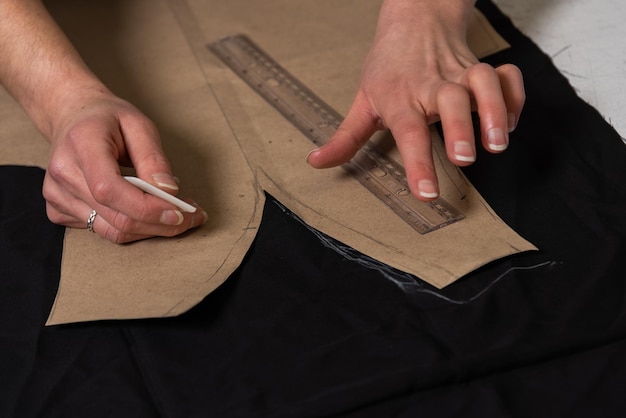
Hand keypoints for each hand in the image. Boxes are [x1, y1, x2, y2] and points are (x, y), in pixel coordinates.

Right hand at [43, 89, 206, 242]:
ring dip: (150, 229)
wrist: (71, 115)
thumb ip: (154, 158)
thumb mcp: (139, 124)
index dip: (147, 208)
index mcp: (81, 145)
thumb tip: (169, 191)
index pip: (110, 190)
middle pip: (115, 218)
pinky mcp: (59, 209)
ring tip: (176, 217)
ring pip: (111, 231)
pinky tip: (147, 214)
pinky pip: (102, 230)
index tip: (181, 213)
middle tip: (192, 218)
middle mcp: (64, 174)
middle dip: (160, 224)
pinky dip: (132, 228)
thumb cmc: (108, 118)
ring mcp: (57, 194)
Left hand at [306, 0, 524, 199]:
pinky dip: (514, 96)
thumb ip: (344, 137)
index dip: (417, 163)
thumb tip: (316, 163)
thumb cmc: (389, 67)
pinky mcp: (482, 67)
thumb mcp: (363, 100)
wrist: (415, 17)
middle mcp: (431, 84)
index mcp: (399, 97)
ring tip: (498, 142)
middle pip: (449, 100)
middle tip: (464, 157)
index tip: (426, 192)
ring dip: (494, 110)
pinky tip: (511, 121)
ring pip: (482, 83)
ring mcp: (460, 73)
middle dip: (459, 127)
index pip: (407, 131)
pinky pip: (506, 75)